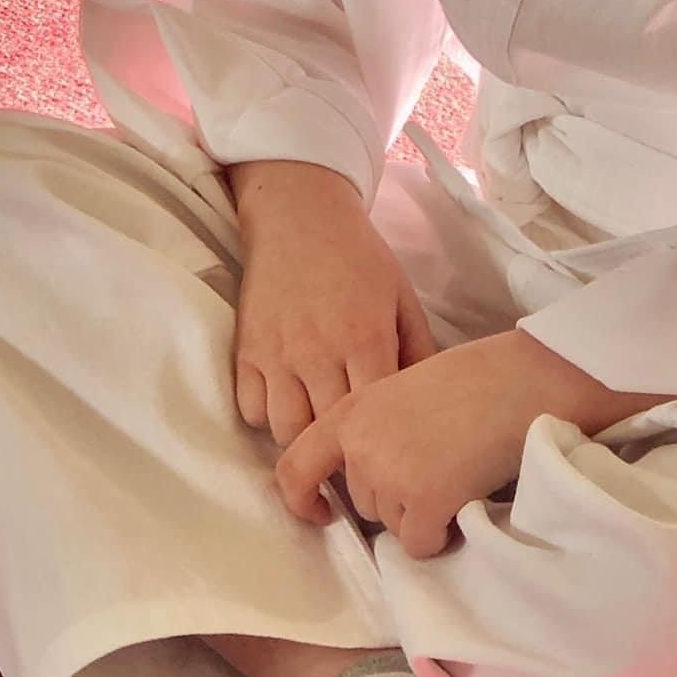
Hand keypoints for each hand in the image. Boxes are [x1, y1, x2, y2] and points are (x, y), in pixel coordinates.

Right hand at [230, 165, 440, 447]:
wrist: (300, 215)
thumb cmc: (359, 257)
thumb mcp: (402, 297)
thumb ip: (419, 350)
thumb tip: (430, 401)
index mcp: (365, 340)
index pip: (373, 418)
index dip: (382, 445)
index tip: (390, 456)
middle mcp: (318, 353)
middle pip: (328, 434)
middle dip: (344, 453)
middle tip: (356, 461)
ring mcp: (277, 354)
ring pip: (285, 432)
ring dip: (304, 437)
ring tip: (320, 434)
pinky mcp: (246, 351)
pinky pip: (251, 410)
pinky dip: (268, 417)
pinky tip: (288, 404)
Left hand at [274, 333, 556, 560]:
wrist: (520, 380)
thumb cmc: (472, 379)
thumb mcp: (401, 387)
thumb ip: (372, 427)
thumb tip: (363, 476)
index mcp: (350, 411)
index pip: (294, 467)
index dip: (302, 499)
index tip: (324, 511)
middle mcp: (361, 445)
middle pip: (362, 503)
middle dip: (396, 498)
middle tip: (438, 464)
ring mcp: (390, 474)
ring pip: (393, 526)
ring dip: (421, 514)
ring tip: (456, 472)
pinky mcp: (424, 500)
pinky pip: (420, 544)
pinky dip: (442, 534)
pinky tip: (464, 500)